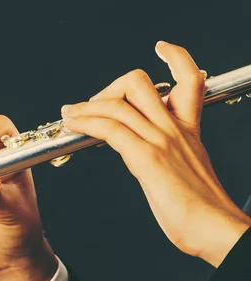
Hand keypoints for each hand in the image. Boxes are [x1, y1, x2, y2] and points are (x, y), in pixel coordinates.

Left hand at [60, 41, 250, 266]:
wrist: (215, 228)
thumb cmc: (201, 209)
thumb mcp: (187, 171)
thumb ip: (170, 156)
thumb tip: (147, 158)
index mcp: (188, 129)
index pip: (190, 79)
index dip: (176, 58)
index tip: (160, 49)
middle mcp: (174, 128)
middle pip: (139, 83)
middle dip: (109, 89)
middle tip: (92, 107)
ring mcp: (161, 140)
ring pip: (117, 103)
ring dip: (85, 106)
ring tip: (68, 114)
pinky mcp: (147, 158)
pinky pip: (110, 128)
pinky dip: (86, 121)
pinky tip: (73, 124)